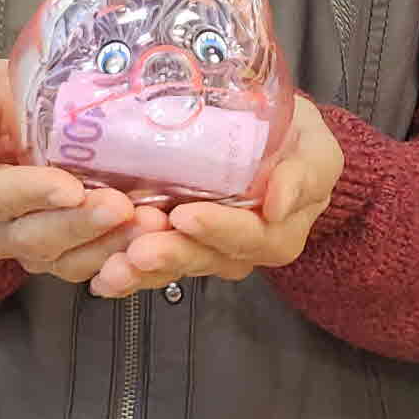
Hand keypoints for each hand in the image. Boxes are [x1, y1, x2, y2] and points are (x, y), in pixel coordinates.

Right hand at [0, 56, 146, 283]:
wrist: (29, 114)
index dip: (32, 194)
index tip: (69, 188)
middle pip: (33, 236)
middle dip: (80, 223)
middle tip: (121, 206)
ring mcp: (26, 250)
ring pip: (64, 259)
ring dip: (108, 243)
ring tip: (147, 222)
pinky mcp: (61, 258)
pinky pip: (88, 267)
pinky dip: (120, 253)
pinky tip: (148, 236)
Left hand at [105, 96, 346, 293]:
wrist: (278, 142)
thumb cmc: (298, 143)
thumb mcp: (316, 149)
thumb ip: (304, 174)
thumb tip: (278, 203)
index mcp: (278, 232)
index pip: (250, 236)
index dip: (219, 229)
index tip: (187, 215)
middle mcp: (241, 251)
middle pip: (206, 258)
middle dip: (172, 255)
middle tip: (139, 250)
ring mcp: (206, 251)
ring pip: (175, 267)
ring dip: (142, 271)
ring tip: (113, 268)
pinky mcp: (178, 245)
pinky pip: (153, 266)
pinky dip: (127, 273)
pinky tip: (101, 276)